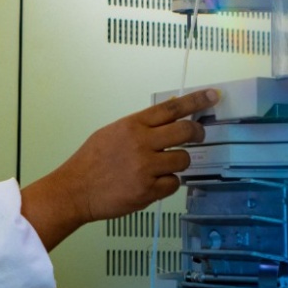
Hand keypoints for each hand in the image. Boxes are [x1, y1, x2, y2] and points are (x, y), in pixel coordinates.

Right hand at [18, 89, 216, 251]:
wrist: (75, 189)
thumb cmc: (91, 161)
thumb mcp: (112, 133)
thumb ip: (139, 127)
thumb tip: (167, 119)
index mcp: (132, 126)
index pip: (171, 108)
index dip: (196, 100)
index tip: (212, 96)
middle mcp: (141, 143)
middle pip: (186, 131)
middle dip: (197, 133)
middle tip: (198, 136)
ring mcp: (145, 168)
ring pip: (183, 160)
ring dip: (178, 163)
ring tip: (162, 167)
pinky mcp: (148, 191)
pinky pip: (173, 184)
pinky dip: (167, 184)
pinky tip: (152, 183)